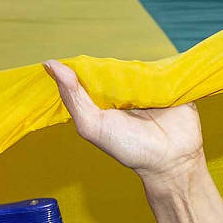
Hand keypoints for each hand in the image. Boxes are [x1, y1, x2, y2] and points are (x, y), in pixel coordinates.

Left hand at [45, 59, 202, 181]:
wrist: (173, 160)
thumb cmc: (130, 148)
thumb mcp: (93, 125)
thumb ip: (73, 97)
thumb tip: (50, 65)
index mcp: (99, 99)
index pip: (85, 73)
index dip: (81, 66)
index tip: (78, 61)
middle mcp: (120, 90)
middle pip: (112, 65)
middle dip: (111, 66)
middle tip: (116, 81)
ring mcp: (144, 85)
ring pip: (137, 62)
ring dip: (138, 67)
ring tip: (139, 83)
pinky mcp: (167, 82)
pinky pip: (162, 65)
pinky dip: (161, 67)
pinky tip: (158, 75)